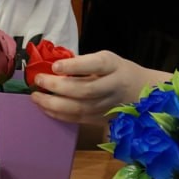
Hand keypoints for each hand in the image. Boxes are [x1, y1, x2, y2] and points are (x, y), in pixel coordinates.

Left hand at [30, 50, 165, 123]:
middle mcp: (113, 87)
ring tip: (36, 97)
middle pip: (85, 90)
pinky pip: (78, 119)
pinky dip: (59, 114)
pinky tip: (45, 108)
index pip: (96, 65)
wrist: (142, 92)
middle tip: (39, 80)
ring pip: (80, 108)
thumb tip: (53, 66)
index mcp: (114, 66)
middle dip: (57, 86)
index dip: (74, 66)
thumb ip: (84, 62)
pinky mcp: (102, 119)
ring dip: (54, 104)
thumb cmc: (117, 71)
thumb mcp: (107, 59)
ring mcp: (108, 106)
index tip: (55, 66)